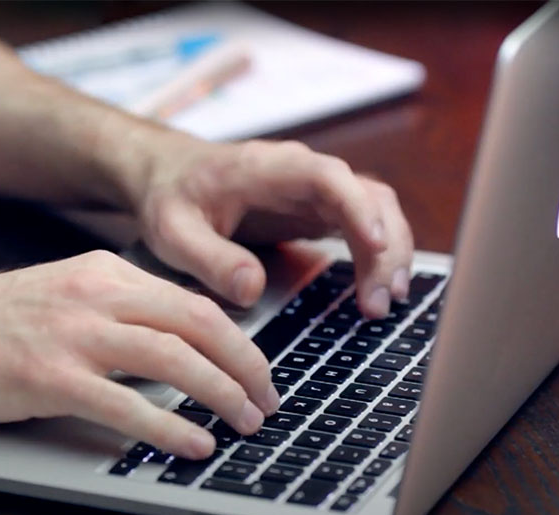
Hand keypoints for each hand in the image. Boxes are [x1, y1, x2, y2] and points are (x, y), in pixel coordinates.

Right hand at [0, 251, 278, 458]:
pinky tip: (193, 443)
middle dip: (245, 364)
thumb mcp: (67, 293)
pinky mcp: (48, 376)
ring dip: (220, 393)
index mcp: (106, 271)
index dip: (237, 339)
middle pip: (198, 324)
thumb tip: (178, 345)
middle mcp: (97, 294)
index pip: (193, 302)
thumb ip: (121, 310)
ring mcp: (73, 334)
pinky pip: (125, 403)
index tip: (257, 369)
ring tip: (245, 422)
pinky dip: (168, 426)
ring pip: (172, 358)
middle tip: (268, 399)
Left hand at [126, 133, 414, 318]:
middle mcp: (303, 173)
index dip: (358, 208)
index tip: (376, 244)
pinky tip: (378, 289)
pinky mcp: (319, 210)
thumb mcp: (174, 230)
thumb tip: (251, 289)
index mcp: (270, 168)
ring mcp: (316, 191)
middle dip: (385, 247)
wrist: (168, 174)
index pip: (329, 178)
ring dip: (390, 253)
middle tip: (378, 302)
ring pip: (376, 210)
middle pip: (367, 196)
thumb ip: (209, 258)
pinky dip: (378, 255)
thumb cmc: (171, 195)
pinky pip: (364, 225)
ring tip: (386, 301)